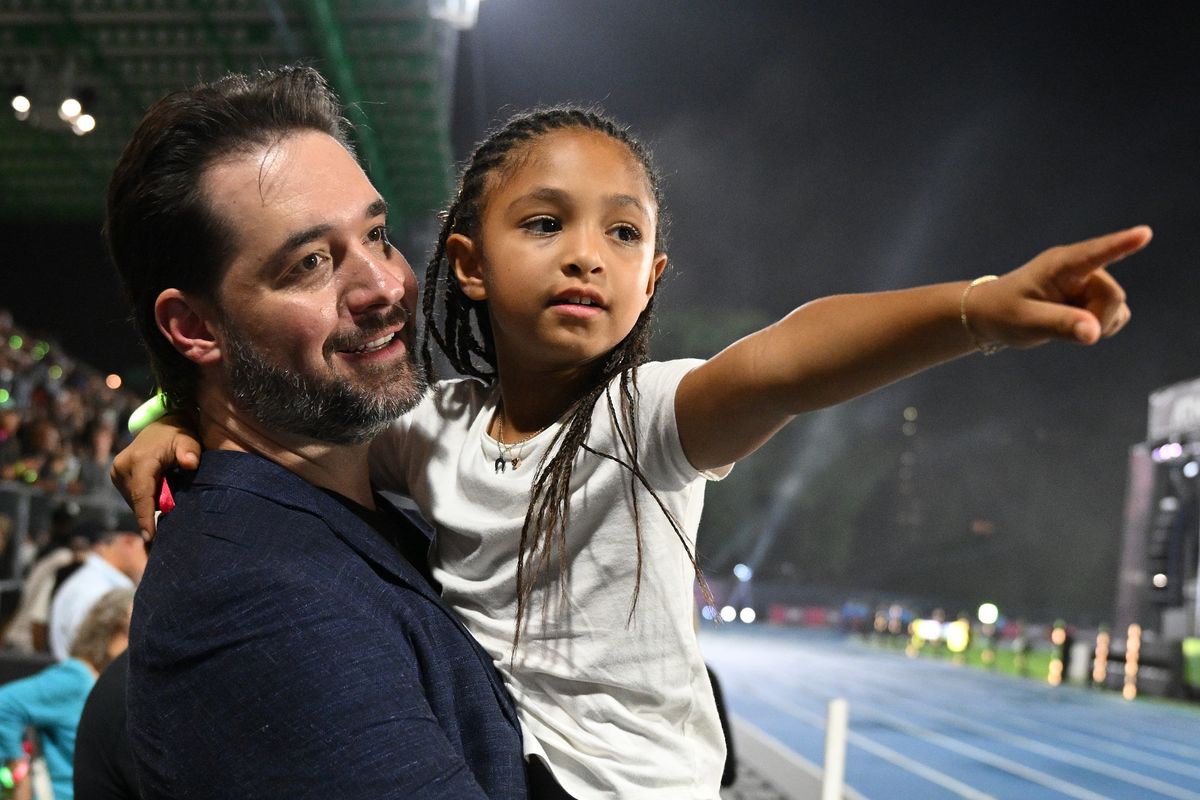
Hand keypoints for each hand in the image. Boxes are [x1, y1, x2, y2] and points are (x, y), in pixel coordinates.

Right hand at [111, 415, 201, 540]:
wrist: (162, 425)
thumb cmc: (179, 434)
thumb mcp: (188, 440)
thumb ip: (190, 451)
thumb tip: (190, 463)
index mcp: (139, 460)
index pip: (142, 494)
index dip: (146, 517)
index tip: (151, 537)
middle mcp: (122, 467)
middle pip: (139, 501)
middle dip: (155, 510)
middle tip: (174, 508)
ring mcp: (117, 472)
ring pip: (136, 500)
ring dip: (152, 503)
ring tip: (169, 489)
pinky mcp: (117, 477)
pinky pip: (134, 496)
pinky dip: (147, 499)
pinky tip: (161, 491)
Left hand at [965, 225, 1150, 349]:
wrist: (992, 315)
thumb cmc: (1004, 312)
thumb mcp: (1027, 321)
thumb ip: (1060, 325)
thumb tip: (1093, 332)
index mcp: (1059, 265)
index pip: (1094, 253)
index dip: (1121, 244)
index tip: (1144, 233)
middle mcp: (1079, 269)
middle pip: (1113, 295)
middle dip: (1097, 318)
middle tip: (1062, 327)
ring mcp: (1089, 282)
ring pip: (1117, 307)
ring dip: (1098, 323)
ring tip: (1063, 322)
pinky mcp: (1093, 297)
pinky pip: (1116, 316)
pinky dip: (1100, 327)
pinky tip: (1076, 325)